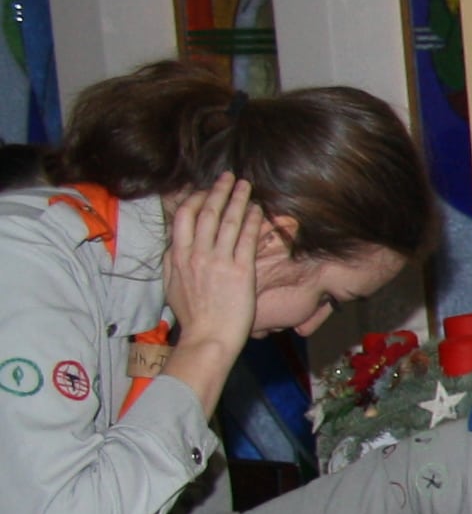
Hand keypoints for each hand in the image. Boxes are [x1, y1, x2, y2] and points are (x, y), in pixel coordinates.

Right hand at [162, 174, 265, 367]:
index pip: (184, 218)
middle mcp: (195, 255)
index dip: (195, 199)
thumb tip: (176, 246)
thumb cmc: (193, 316)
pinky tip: (257, 209)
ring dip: (237, 199)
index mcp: (177, 257)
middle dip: (218, 191)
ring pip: (227, 221)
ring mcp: (218, 261)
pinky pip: (246, 238)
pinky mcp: (240, 270)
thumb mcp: (172, 285)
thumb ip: (174, 262)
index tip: (204, 190)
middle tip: (228, 176)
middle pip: (206, 213)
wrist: (208, 337)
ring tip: (244, 185)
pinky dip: (252, 221)